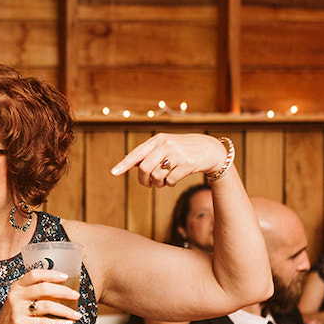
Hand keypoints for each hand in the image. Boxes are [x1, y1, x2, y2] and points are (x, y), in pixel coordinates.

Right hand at [0, 267, 81, 323]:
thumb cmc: (14, 318)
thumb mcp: (20, 301)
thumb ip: (35, 294)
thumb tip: (62, 291)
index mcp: (17, 287)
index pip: (35, 274)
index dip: (51, 274)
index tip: (65, 276)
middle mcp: (16, 296)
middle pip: (44, 288)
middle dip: (64, 291)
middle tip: (75, 296)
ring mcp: (17, 310)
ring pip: (47, 306)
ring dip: (65, 310)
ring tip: (76, 314)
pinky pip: (44, 322)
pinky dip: (58, 323)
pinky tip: (67, 323)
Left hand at [110, 132, 228, 188]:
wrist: (209, 150)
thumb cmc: (182, 150)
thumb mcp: (165, 146)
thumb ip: (149, 154)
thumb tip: (131, 164)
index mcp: (158, 139)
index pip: (137, 153)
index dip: (124, 164)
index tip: (113, 172)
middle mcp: (166, 145)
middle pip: (144, 168)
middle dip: (143, 180)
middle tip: (147, 184)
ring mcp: (177, 154)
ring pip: (157, 176)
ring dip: (158, 183)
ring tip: (163, 180)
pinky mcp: (187, 164)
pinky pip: (170, 181)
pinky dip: (170, 184)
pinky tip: (174, 179)